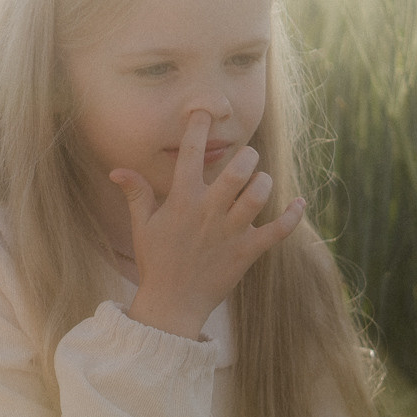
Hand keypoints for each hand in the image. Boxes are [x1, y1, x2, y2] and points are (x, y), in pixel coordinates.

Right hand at [115, 111, 305, 340]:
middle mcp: (209, 211)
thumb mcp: (142, 227)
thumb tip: (117, 170)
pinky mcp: (248, 251)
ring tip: (261, 181)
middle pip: (238, 169)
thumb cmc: (156, 263)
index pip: (190, 153)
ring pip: (259, 194)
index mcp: (183, 201)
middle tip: (247, 158)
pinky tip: (299, 203)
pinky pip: (278, 230)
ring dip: (265, 181)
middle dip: (247, 156)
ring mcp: (231, 232)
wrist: (172, 304)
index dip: (198, 127)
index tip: (204, 112)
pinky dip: (292, 215)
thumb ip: (135, 194)